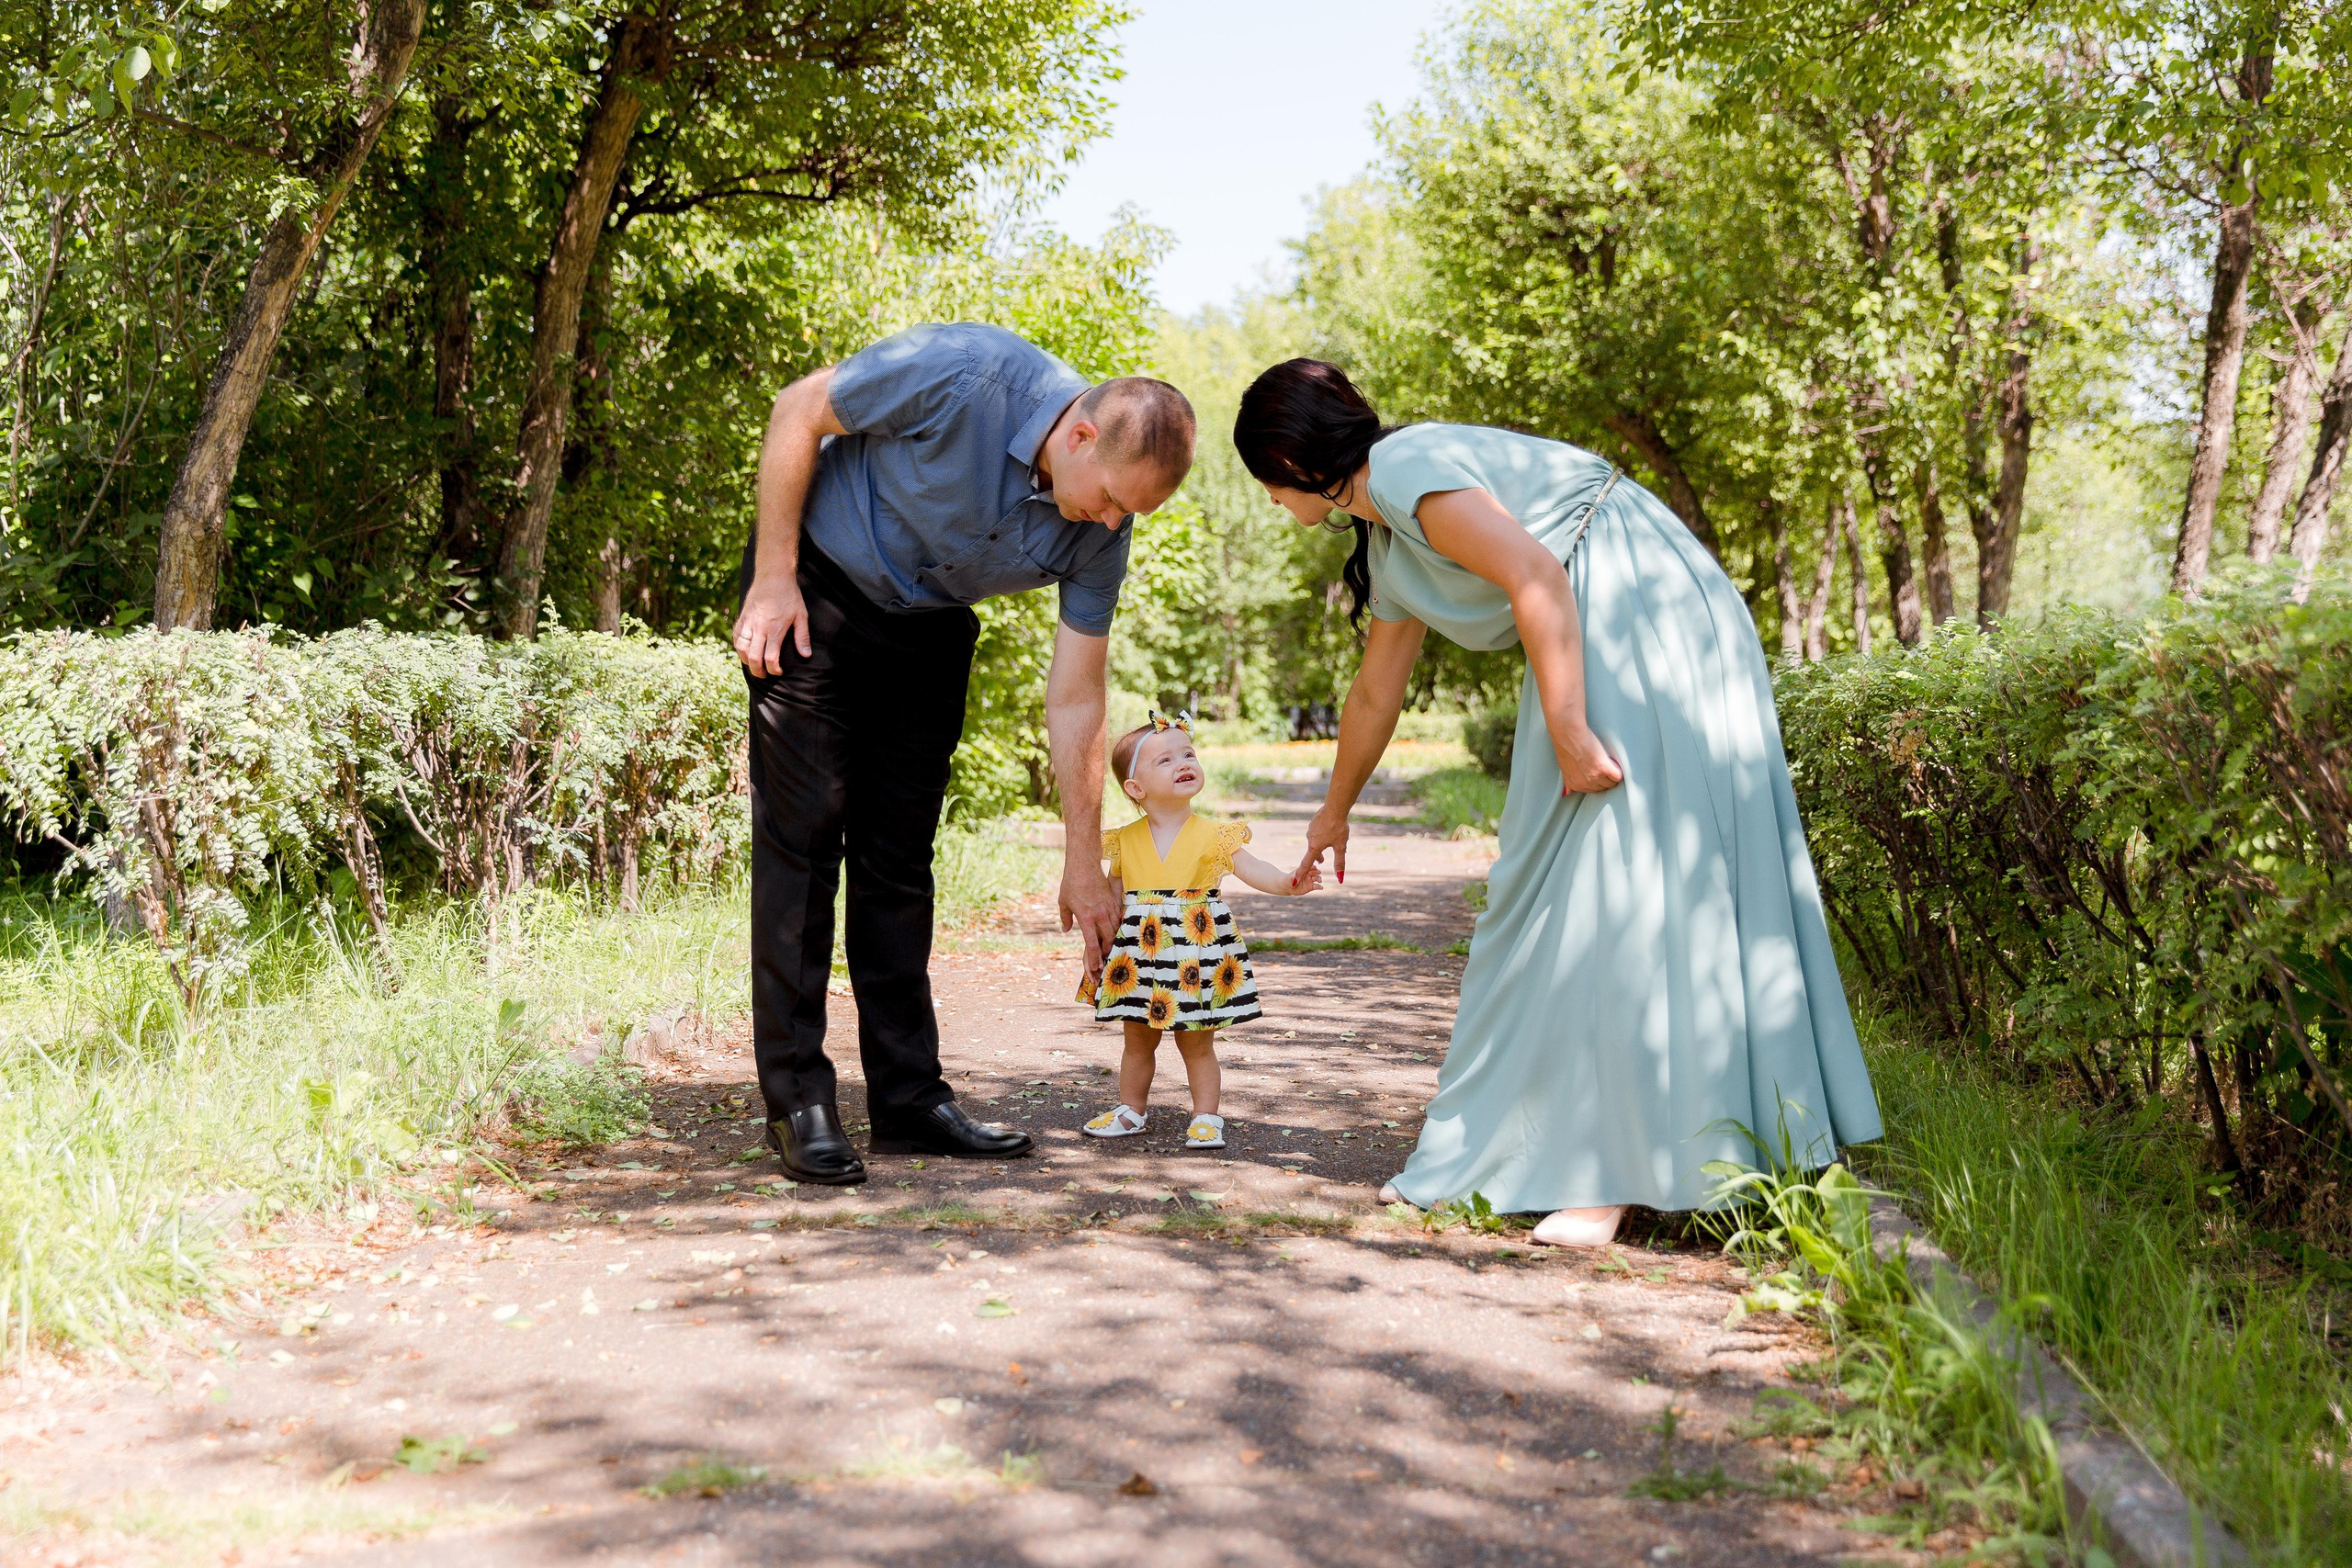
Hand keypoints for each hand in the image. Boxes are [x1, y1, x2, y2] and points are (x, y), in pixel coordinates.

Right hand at [732, 573, 809, 676]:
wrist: (773, 575)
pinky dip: (739, 647)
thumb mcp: (801, 615)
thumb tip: (805, 655)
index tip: (779, 671)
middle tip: (764, 675)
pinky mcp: (742, 617)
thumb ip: (802, 636)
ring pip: (741, 649)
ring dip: (747, 661)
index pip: (770, 658)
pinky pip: (736, 637)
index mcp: (774, 629)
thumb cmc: (789, 595)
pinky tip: (745, 651)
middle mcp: (759, 628)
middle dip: (758, 671)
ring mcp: (748, 622)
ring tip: (754, 665)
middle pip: (753, 657)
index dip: (773, 669)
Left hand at [1059, 858, 1119, 977]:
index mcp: (1086, 918)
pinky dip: (1118, 925)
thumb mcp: (1064, 902)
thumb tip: (1066, 929)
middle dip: (1109, 950)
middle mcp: (1099, 915)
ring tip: (1113, 945)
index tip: (1097, 966)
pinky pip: (1119, 917)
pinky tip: (1116, 928)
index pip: (1092, 944)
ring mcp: (1108, 908)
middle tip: (1107, 957)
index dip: (1095, 958)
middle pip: (1109, 939)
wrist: (1084, 865)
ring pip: (1116, 929)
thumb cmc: (1071, 883)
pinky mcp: (1113, 901)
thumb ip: (1066, 918)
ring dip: (1114, 939)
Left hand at [1288, 858, 1324, 894]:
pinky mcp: (1311, 887)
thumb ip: (1293, 878)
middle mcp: (1308, 874)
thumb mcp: (1290, 879)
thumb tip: (1294, 877)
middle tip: (1319, 872)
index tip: (1314, 867)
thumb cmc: (1289, 880)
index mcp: (1304, 870)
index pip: (1309, 866)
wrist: (1289, 887)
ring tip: (1319, 880)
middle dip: (1317, 871)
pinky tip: (1321, 888)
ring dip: (1319, 878)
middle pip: (1314, 871)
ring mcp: (1310, 880)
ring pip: (1316, 878)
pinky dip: (1319, 887)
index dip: (1312, 866)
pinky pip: (1316, 886)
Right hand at [1293, 805, 1348, 887]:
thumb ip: (1340, 863)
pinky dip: (1322, 833)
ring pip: (1315, 840)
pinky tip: (1329, 828)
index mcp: (1314, 846)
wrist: (1335, 807)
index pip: (1306, 863)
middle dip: (1318, 856)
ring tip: (1330, 840)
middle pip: (1313, 851)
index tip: (1295, 879)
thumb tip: (1340, 879)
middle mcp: (1310, 838)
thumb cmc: (1338, 828)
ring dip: (1321, 843)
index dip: (1301, 872)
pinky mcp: (1313, 822)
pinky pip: (1317, 831)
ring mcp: (1311, 829)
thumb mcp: (1341, 847)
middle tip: (1322, 860)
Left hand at [1555, 720, 1622, 794]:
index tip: (1598, 773)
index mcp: (1575, 785)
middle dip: (1606, 778)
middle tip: (1603, 765)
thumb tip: (1567, 792)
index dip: (1598, 781)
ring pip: (1612, 783)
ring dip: (1613, 773)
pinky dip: (1618, 770)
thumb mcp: (1564, 769)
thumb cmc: (1565, 747)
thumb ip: (1568, 782)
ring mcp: (1595, 777)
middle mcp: (1585, 784)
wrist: (1567, 734)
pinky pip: (1618, 776)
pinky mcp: (1604, 768)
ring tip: (1609, 763)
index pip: (1594, 790)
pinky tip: (1613, 762)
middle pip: (1604, 787)